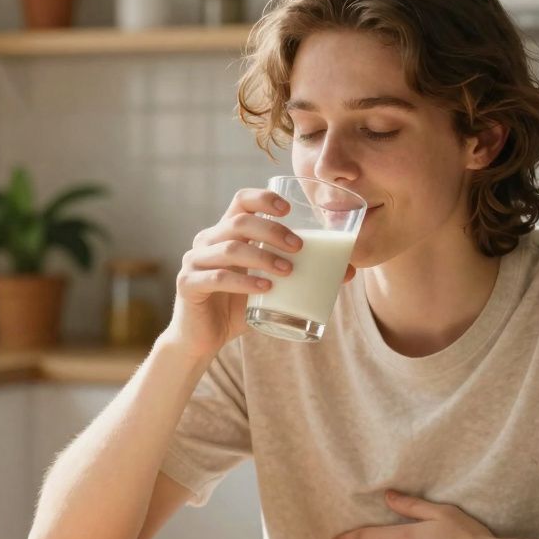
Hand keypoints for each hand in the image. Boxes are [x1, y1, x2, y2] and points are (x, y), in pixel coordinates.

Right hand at [160, 188, 355, 359]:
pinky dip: (244, 281)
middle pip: (238, 222)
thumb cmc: (238, 308)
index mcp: (225, 233)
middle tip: (299, 247)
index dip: (263, 198)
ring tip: (288, 271)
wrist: (202, 339)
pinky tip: (266, 289)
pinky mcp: (188, 285)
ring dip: (263, 257)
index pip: (240, 201)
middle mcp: (207, 241)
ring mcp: (195, 262)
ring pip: (229, 248)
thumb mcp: (270, 287)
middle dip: (272, 230)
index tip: (289, 209)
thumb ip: (300, 275)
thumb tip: (350, 271)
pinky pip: (218, 277)